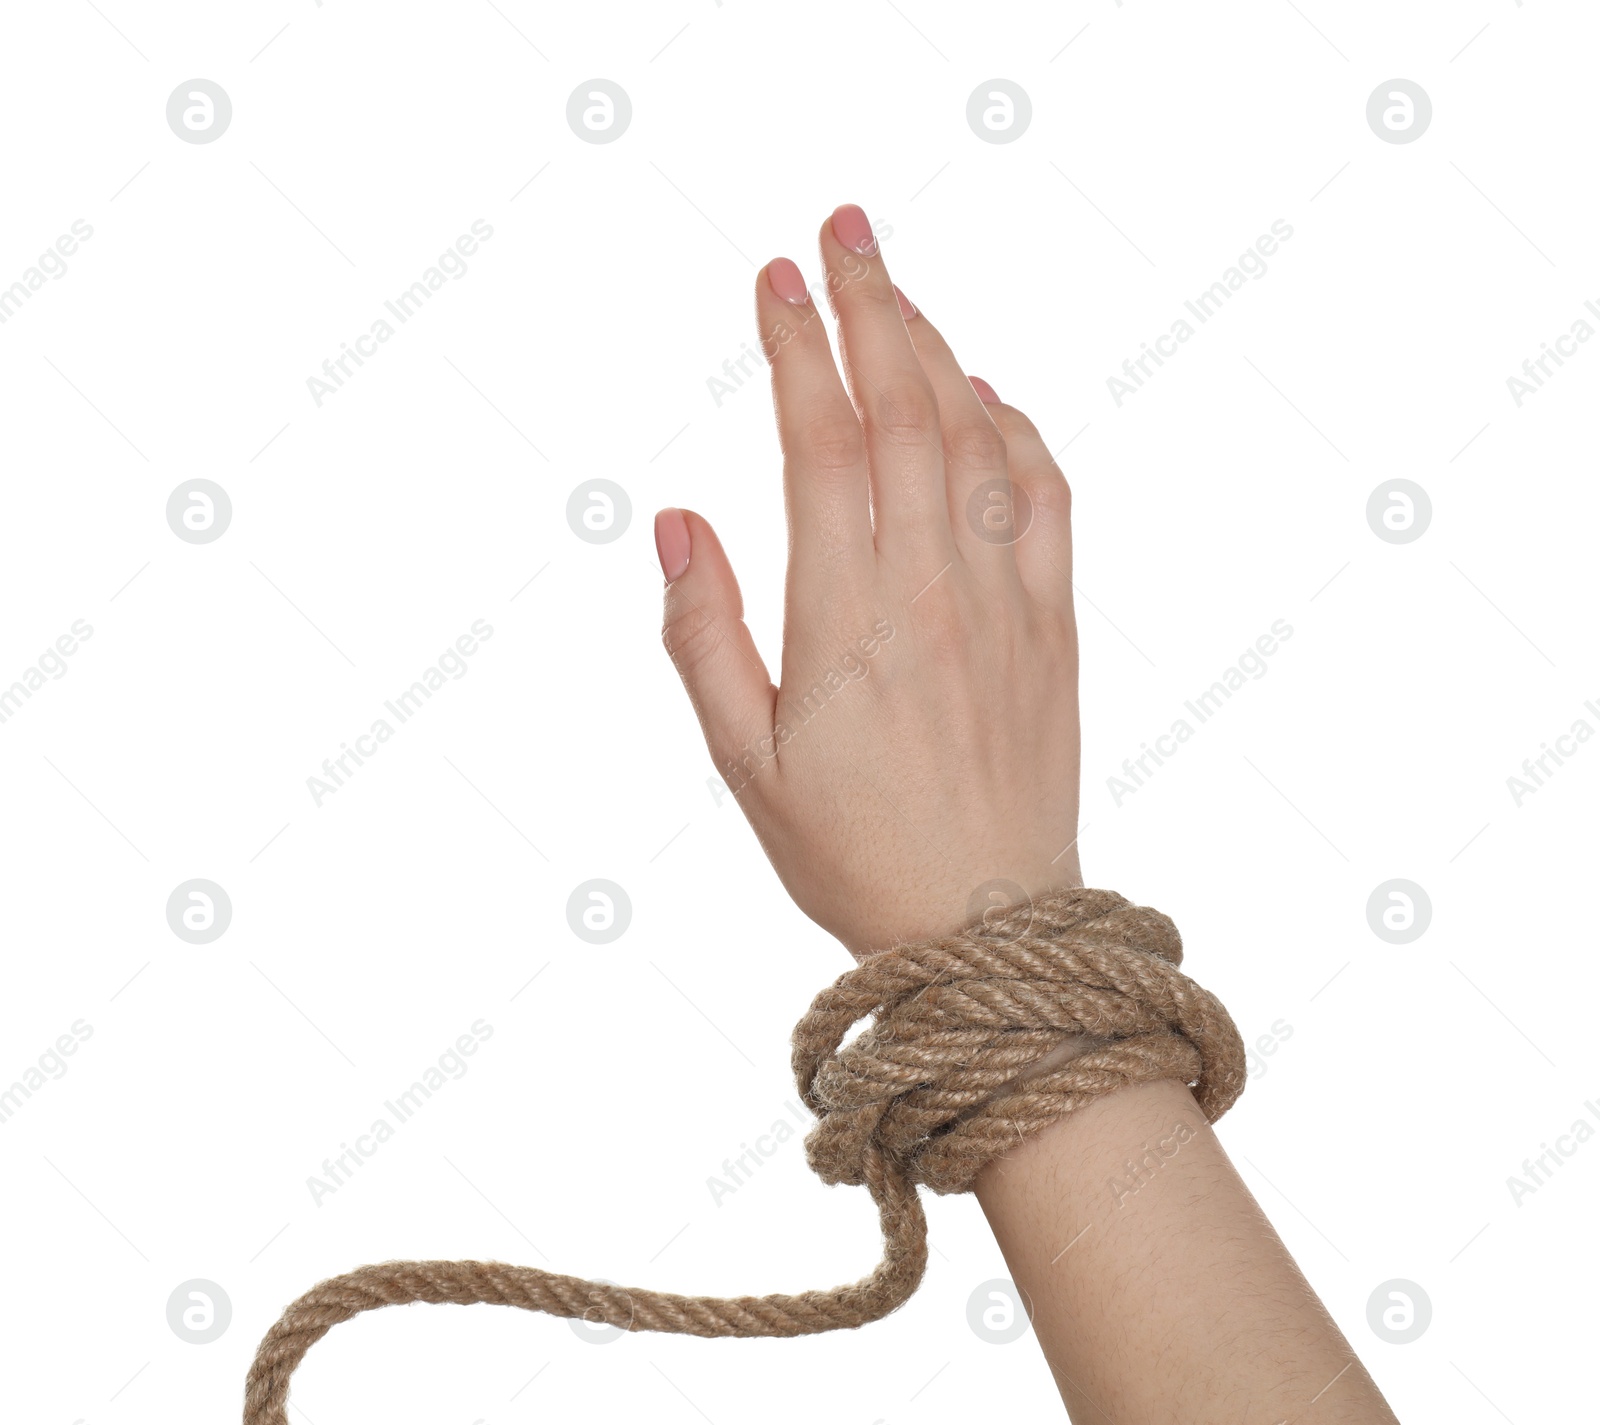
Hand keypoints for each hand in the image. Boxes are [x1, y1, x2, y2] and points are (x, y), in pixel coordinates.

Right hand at [655, 204, 1080, 958]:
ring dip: (936, 347)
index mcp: (845, 621)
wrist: (985, 930)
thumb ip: (701, 635)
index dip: (796, 347)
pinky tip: (983, 396)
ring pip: (976, 436)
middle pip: (905, 408)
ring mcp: (1006, 602)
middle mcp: (933, 591)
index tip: (774, 279)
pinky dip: (1015, 429)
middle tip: (840, 231)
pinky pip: (1044, 496)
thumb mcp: (742, 761)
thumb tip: (676, 521)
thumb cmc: (848, 853)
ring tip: (895, 289)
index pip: (821, 443)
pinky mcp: (1056, 625)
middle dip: (870, 305)